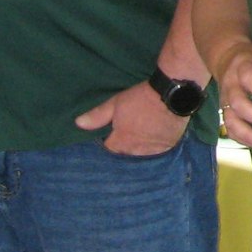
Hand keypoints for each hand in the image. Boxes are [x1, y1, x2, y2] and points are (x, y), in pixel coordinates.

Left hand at [74, 80, 189, 155]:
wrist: (173, 95)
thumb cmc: (141, 98)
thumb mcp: (116, 103)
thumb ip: (97, 116)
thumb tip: (78, 124)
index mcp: (121, 141)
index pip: (109, 151)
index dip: (108, 144)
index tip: (109, 138)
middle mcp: (136, 151)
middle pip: (125, 156)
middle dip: (123, 150)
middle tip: (125, 140)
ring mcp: (153, 151)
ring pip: (141, 157)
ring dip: (138, 152)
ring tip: (139, 144)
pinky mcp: (168, 148)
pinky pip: (157, 155)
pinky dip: (154, 151)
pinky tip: (154, 144)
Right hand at [208, 40, 251, 148]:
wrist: (226, 57)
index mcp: (242, 67)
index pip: (248, 78)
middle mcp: (230, 84)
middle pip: (238, 102)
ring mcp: (225, 98)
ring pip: (230, 118)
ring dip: (247, 133)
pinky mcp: (224, 110)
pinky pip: (228, 127)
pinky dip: (241, 138)